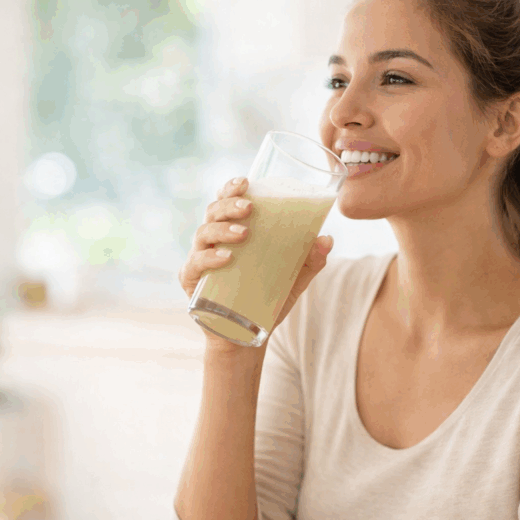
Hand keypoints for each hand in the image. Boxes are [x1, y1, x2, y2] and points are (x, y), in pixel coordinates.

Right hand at [178, 176, 334, 346]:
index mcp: (232, 232)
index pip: (226, 201)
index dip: (231, 188)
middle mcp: (213, 242)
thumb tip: (327, 239)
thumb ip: (310, 260)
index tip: (246, 182)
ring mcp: (200, 261)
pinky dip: (209, 259)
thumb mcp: (294, 279)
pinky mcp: (193, 283)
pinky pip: (195, 265)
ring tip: (244, 234)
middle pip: (213, 212)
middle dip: (229, 205)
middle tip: (250, 208)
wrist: (247, 337)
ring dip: (222, 229)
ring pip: (203, 233)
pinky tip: (226, 257)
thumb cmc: (267, 300)